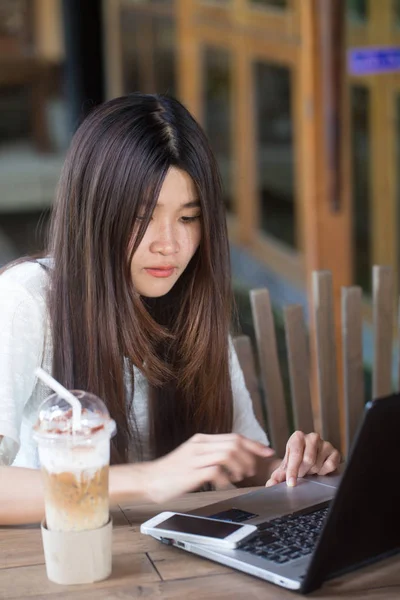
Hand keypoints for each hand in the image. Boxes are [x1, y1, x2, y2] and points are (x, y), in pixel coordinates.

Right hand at [144, 433, 274, 502]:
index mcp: (202, 440)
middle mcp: (200, 445)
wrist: (149, 479)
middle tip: (252, 470)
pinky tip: (225, 485)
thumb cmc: (172, 472)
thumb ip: (211, 454)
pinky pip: (216, 470)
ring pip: (228, 453)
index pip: (235, 436)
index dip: (254, 444)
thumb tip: (234, 458)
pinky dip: (225, 478)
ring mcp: (195, 457)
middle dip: (250, 456)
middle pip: (234, 442)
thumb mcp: (193, 457)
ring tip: (239, 477)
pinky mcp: (191, 472)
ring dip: (240, 466)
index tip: (267, 452)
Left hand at [265, 431, 339, 487]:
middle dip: (303, 472)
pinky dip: (324, 472)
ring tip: (310, 469)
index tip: (291, 483)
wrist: (310, 458)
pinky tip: (320, 468)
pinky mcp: (335, 452)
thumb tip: (271, 484)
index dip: (292, 470)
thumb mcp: (285, 466)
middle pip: (308, 460)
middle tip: (301, 474)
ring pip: (318, 464)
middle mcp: (312, 437)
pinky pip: (330, 466)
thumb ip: (277, 476)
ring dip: (313, 472)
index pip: (295, 454)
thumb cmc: (296, 460)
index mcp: (297, 437)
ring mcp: (325, 443)